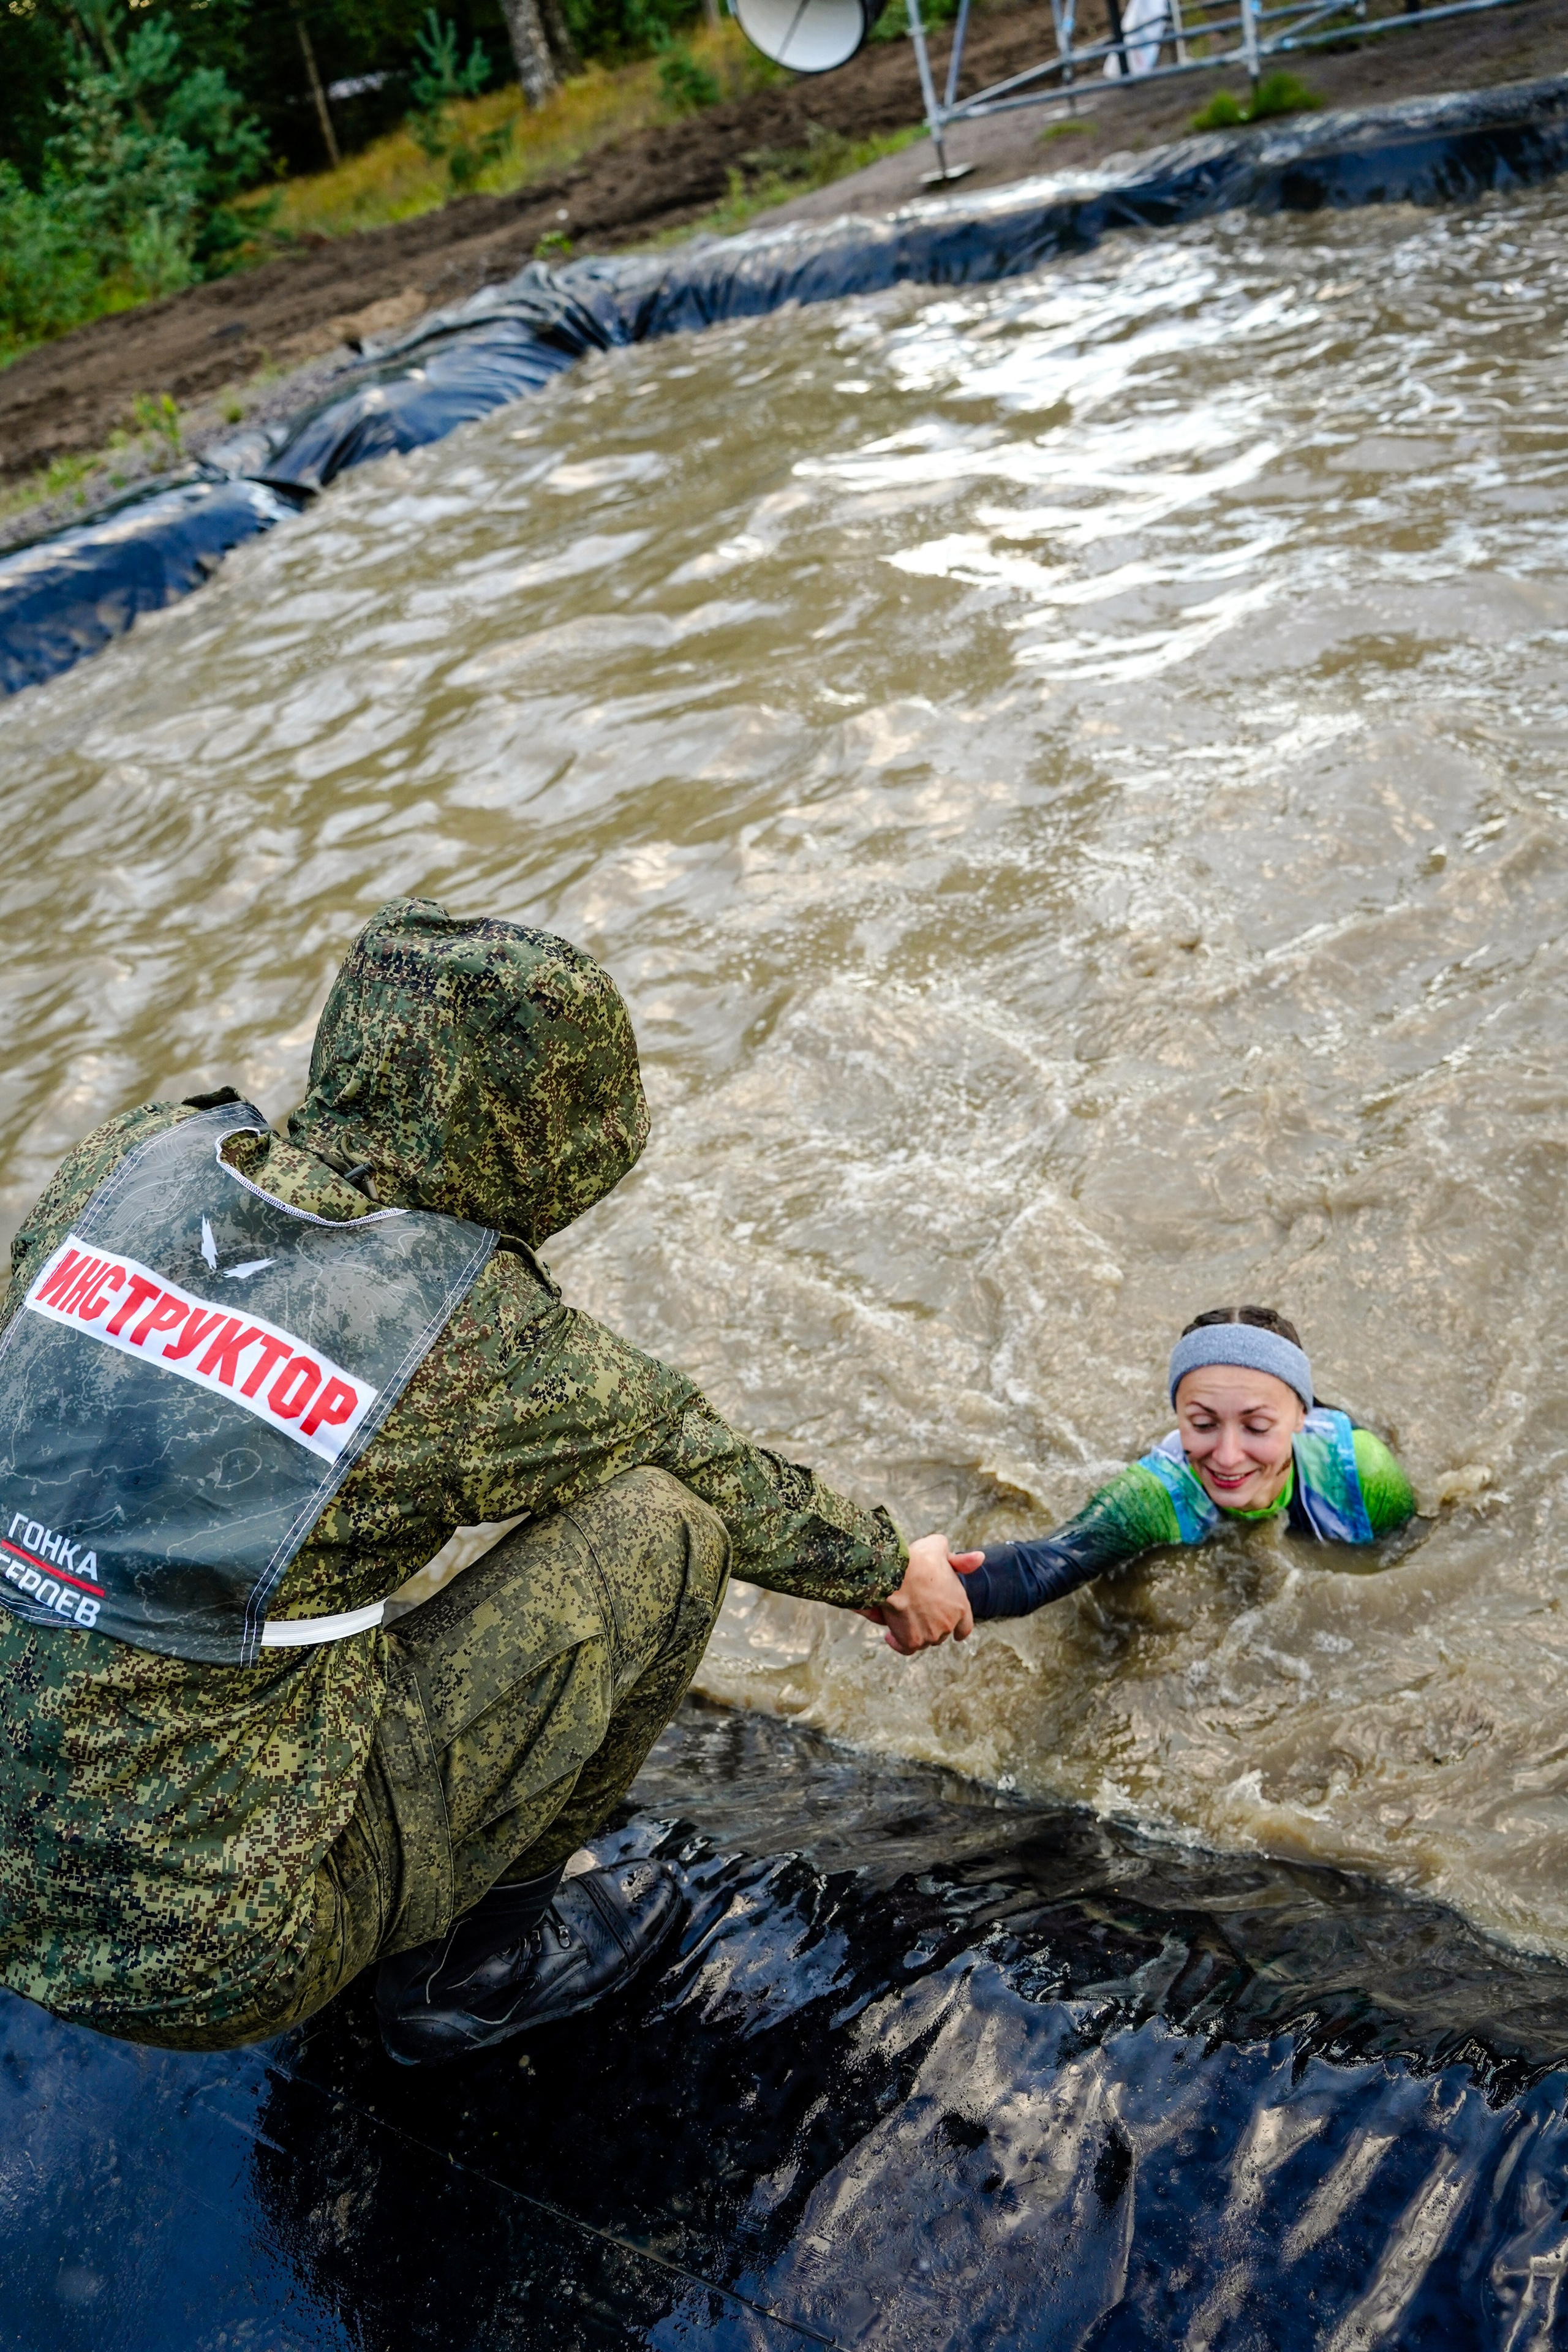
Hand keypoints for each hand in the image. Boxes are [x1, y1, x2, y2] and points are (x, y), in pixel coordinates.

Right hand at [860, 1532, 985, 1656]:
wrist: (898, 1575)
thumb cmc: (919, 1559)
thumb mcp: (940, 1549)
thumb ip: (959, 1558)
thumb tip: (979, 1558)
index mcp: (961, 1606)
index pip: (965, 1626)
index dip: (959, 1629)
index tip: (956, 1634)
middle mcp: (949, 1624)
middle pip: (941, 1632)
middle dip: (931, 1625)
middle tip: (916, 1613)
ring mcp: (931, 1635)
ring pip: (923, 1639)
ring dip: (914, 1632)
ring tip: (901, 1619)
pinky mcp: (912, 1642)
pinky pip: (905, 1647)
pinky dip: (897, 1642)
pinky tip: (889, 1635)